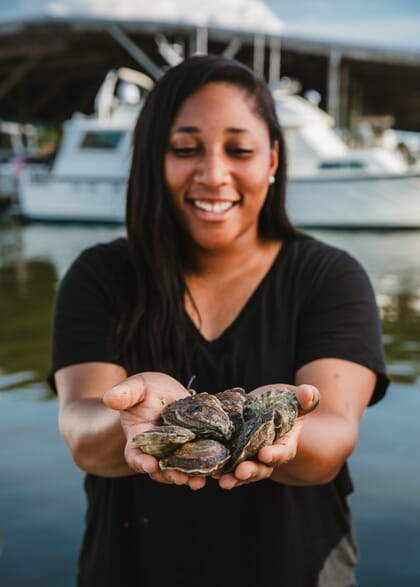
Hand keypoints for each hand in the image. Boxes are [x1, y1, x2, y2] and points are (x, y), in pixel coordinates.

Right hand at [103, 372, 206, 489]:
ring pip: (180, 469)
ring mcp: (176, 453)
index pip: (135, 455)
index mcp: (139, 439)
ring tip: (198, 481)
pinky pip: (199, 463)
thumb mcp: (138, 387)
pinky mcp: (194, 450)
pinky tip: (216, 470)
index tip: (149, 465)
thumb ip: (125, 393)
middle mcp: (157, 451)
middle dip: (169, 474)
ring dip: (188, 477)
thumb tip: (109, 397)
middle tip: (179, 478)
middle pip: (160, 469)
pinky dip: (206, 468)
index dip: (140, 461)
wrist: (169, 394)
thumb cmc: (149, 390)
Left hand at [215, 384, 318, 489]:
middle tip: (239, 472)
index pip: (281, 452)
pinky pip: (224, 463)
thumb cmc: (286, 404)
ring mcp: (248, 457)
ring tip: (220, 479)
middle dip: (250, 471)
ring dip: (231, 477)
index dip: (274, 454)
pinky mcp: (232, 453)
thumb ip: (306, 398)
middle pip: (260, 468)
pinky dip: (215, 468)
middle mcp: (266, 456)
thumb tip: (307, 395)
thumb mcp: (297, 399)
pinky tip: (205, 470)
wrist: (267, 408)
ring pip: (240, 471)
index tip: (265, 454)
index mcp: (284, 444)